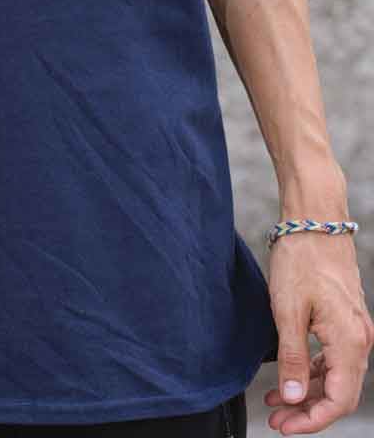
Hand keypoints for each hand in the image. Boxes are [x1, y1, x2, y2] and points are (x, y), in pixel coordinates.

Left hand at [265, 231, 373, 433]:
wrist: (315, 219)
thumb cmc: (300, 258)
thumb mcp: (287, 309)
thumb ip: (291, 357)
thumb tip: (292, 398)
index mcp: (349, 340)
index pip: (339, 400)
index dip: (312, 421)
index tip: (284, 428)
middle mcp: (360, 338)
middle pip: (339, 393)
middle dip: (308, 411)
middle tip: (276, 420)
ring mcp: (355, 327)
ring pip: (336, 376)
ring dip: (308, 392)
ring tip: (275, 401)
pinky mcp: (345, 317)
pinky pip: (334, 356)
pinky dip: (313, 370)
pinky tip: (289, 374)